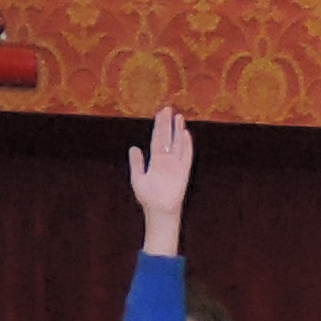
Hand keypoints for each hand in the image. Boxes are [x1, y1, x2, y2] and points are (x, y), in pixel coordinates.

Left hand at [126, 105, 193, 255]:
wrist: (159, 211)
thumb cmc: (148, 198)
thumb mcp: (138, 178)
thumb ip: (137, 163)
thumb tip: (134, 147)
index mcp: (155, 161)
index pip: (157, 139)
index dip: (158, 126)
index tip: (160, 113)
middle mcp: (166, 161)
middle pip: (167, 138)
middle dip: (167, 124)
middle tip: (168, 109)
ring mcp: (176, 165)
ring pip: (177, 144)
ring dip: (178, 131)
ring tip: (179, 117)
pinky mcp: (183, 172)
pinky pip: (185, 156)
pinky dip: (186, 145)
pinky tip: (185, 134)